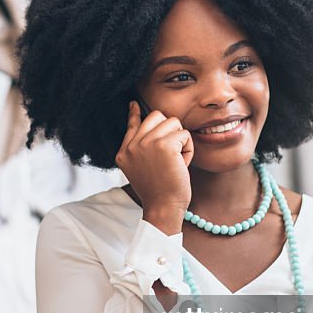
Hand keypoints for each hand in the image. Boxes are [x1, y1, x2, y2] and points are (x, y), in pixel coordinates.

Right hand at [115, 100, 193, 230]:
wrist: (163, 208)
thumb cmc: (158, 191)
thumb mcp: (140, 169)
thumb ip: (140, 149)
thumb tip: (146, 124)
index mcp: (124, 152)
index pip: (131, 125)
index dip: (134, 113)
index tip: (133, 104)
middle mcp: (132, 145)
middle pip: (157, 116)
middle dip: (170, 130)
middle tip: (171, 154)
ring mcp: (146, 143)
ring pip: (173, 123)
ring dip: (180, 141)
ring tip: (175, 162)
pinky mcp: (164, 145)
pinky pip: (184, 135)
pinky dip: (188, 150)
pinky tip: (181, 165)